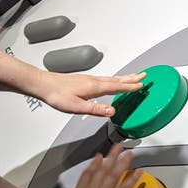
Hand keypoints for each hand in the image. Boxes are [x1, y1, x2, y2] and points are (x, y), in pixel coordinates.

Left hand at [31, 71, 146, 116]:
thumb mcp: (76, 106)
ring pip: (112, 78)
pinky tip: (112, 81)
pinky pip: (105, 79)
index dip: (130, 87)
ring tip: (133, 77)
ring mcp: (90, 79)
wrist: (43, 84)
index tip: (142, 85)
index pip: (117, 87)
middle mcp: (94, 81)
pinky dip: (114, 79)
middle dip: (132, 78)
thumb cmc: (57, 95)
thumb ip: (95, 109)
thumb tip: (112, 111)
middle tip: (144, 75)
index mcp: (95, 87)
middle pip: (117, 80)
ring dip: (124, 78)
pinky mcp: (85, 80)